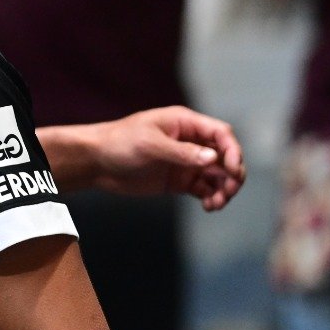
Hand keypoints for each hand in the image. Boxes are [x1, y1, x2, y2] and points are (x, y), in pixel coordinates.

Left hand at [87, 106, 245, 211]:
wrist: (96, 162)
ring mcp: (185, 162)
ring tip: (216, 203)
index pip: (221, 133)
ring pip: (218, 175)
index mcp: (185, 123)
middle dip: (233, 174)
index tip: (233, 170)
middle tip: (229, 191)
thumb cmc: (120, 143)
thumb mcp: (150, 144)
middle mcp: (190, 141)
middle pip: (225, 156)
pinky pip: (204, 188)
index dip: (233, 151)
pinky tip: (209, 206)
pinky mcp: (179, 180)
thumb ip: (181, 152)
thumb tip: (213, 159)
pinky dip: (212, 197)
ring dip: (224, 189)